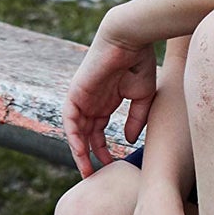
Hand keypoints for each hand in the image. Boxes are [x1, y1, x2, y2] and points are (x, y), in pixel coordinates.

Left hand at [64, 18, 157, 176]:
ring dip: (79, 151)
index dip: (103, 149)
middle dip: (90, 155)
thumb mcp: (143, 98)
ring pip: (76, 130)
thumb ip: (136, 120)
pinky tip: (79, 152)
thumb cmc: (140, 62)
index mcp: (107, 100)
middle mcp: (92, 100)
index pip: (99, 130)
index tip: (110, 165)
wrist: (129, 38)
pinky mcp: (77, 92)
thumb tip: (128, 140)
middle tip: (95, 175)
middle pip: (86, 133)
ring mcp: (83, 96)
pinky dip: (73, 136)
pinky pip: (70, 119)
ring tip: (86, 171)